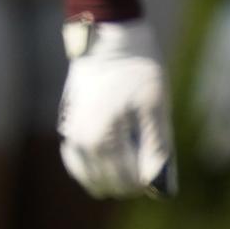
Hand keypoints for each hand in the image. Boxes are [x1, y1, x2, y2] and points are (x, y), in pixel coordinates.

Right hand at [57, 18, 175, 198]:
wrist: (109, 40)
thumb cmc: (138, 71)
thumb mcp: (157, 108)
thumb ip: (158, 150)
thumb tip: (163, 187)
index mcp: (103, 140)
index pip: (129, 183)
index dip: (150, 182)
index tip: (162, 167)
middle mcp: (81, 143)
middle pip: (110, 185)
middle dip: (133, 180)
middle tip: (149, 160)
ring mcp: (70, 136)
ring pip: (91, 179)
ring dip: (114, 176)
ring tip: (134, 156)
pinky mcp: (67, 128)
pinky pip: (77, 163)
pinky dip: (95, 168)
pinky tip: (113, 159)